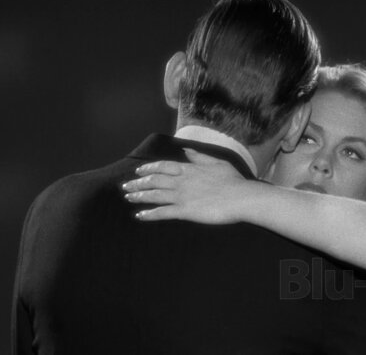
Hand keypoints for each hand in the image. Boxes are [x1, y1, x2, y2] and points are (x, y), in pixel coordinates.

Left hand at [122, 148, 248, 223]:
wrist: (241, 197)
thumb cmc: (233, 181)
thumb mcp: (216, 163)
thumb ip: (199, 157)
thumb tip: (187, 150)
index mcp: (189, 169)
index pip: (162, 166)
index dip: (148, 168)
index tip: (138, 171)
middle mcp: (181, 181)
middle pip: (154, 180)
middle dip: (138, 183)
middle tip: (125, 187)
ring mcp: (182, 196)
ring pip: (154, 195)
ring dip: (139, 196)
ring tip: (128, 198)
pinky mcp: (185, 211)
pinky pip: (162, 212)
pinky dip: (149, 214)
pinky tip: (140, 215)